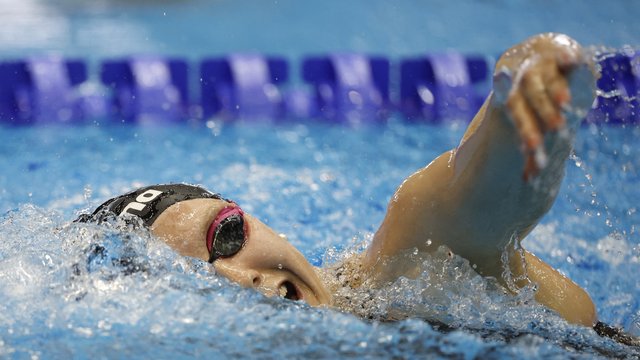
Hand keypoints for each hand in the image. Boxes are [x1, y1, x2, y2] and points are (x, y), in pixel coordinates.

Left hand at [493, 33, 594, 179]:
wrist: (527, 56)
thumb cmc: (528, 101)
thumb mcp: (527, 122)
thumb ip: (530, 147)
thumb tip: (529, 182)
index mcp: (511, 100)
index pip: (516, 117)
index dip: (526, 131)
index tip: (532, 147)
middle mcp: (521, 81)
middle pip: (528, 99)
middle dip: (541, 114)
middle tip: (556, 129)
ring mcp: (536, 64)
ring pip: (544, 78)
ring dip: (554, 90)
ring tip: (565, 103)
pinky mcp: (554, 51)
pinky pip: (560, 54)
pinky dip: (566, 57)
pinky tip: (571, 61)